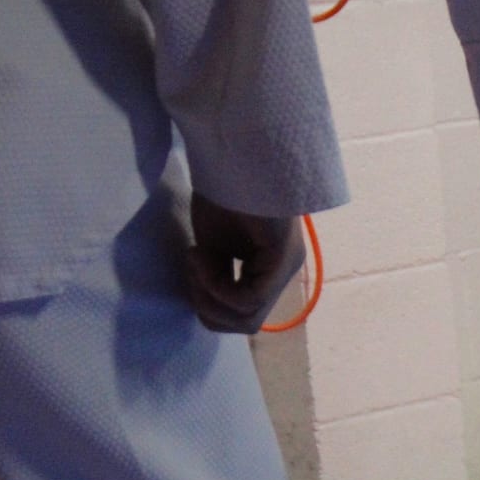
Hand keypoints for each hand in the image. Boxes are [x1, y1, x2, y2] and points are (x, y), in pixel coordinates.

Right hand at [186, 196, 305, 332]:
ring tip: (197, 258)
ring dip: (209, 296)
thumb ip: (217, 277)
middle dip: (208, 307)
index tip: (193, 268)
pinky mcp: (283, 257)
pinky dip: (216, 286)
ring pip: (247, 318)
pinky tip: (201, 253)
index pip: (242, 315)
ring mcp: (286, 266)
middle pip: (245, 324)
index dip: (208, 305)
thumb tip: (210, 308)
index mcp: (268, 269)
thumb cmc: (222, 192)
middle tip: (193, 269)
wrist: (234, 155)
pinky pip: (249, 298)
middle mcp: (282, 272)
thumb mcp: (214, 248)